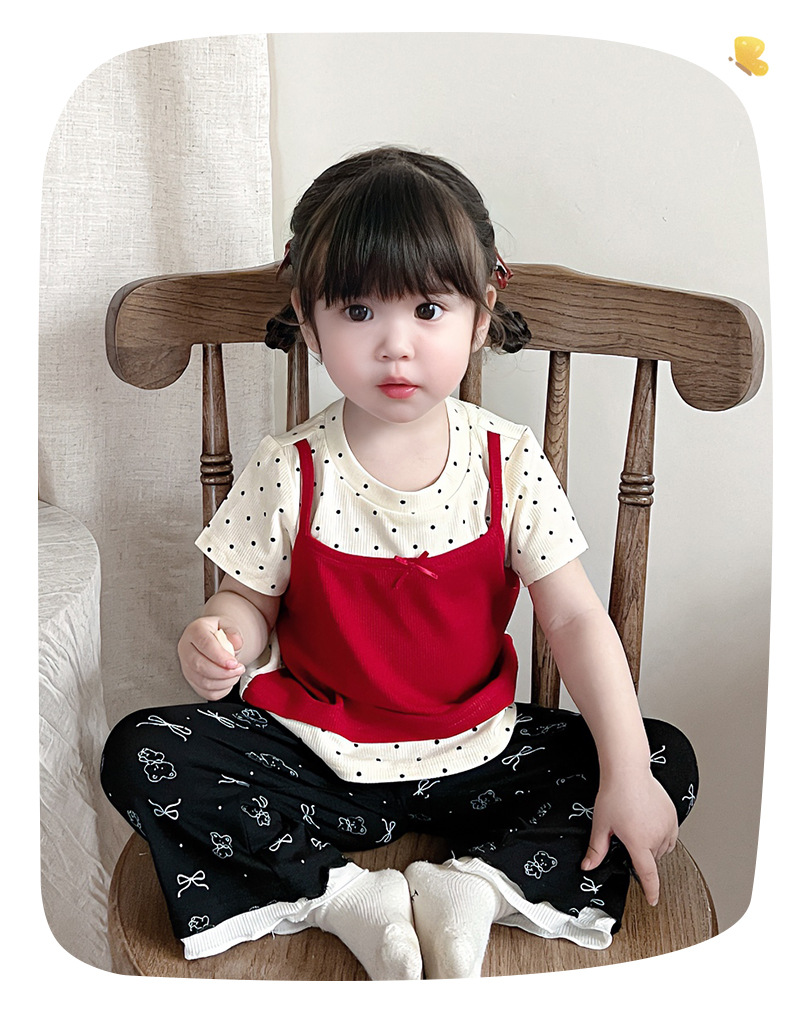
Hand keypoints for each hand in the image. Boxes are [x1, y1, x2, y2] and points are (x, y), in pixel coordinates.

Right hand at [177, 616, 244, 699]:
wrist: (218, 638)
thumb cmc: (222, 631)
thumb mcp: (230, 626)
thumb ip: (234, 633)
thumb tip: (236, 642)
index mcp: (195, 631)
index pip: (204, 644)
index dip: (219, 656)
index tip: (233, 663)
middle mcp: (186, 649)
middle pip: (199, 665)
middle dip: (223, 672)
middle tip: (239, 669)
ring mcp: (187, 666)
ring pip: (203, 682)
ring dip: (224, 682)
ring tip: (236, 673)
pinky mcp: (192, 681)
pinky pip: (206, 692)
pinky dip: (221, 689)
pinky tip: (229, 680)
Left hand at [581, 771, 677, 905]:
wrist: (628, 771)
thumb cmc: (615, 794)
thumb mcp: (601, 824)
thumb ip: (596, 849)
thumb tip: (588, 866)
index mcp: (639, 842)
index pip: (648, 875)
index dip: (651, 891)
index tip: (652, 900)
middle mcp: (656, 837)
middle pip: (651, 859)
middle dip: (640, 854)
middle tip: (627, 836)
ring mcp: (667, 826)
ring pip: (662, 848)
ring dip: (652, 846)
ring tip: (637, 827)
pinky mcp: (673, 816)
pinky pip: (670, 835)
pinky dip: (661, 835)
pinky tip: (648, 822)